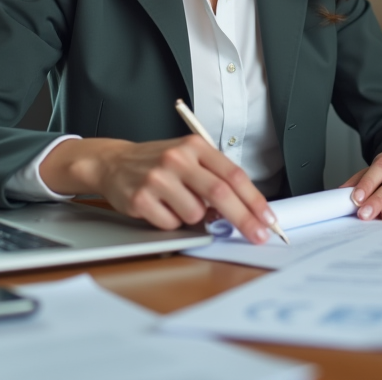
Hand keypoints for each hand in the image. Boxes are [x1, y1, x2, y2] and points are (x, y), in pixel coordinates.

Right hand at [39, 136, 277, 243]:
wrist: (114, 163)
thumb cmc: (158, 162)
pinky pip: (172, 224)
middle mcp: (177, 159)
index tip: (268, 218)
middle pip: (220, 193)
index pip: (233, 174)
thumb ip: (214, 178)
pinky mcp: (141, 199)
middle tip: (258, 235)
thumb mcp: (188, 159)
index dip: (254, 199)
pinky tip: (161, 207)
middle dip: (244, 218)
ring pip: (195, 214)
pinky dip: (172, 222)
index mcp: (195, 146)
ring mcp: (158, 178)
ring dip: (195, 218)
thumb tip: (242, 210)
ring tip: (177, 202)